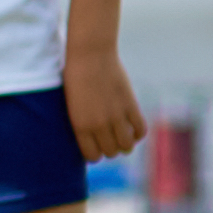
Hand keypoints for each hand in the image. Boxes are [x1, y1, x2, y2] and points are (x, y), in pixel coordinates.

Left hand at [64, 42, 147, 164]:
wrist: (89, 56)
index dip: (95, 154)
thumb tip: (93, 139)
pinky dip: (138, 133)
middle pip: (111, 152)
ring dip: (125, 144)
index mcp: (79, 125)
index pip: (92, 156)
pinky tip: (133, 128)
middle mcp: (98, 124)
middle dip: (110, 149)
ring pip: (127, 146)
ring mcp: (116, 116)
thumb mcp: (72, 105)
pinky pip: (140, 130)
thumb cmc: (75, 78)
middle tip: (109, 140)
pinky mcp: (130, 106)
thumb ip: (82, 123)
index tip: (96, 148)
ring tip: (122, 136)